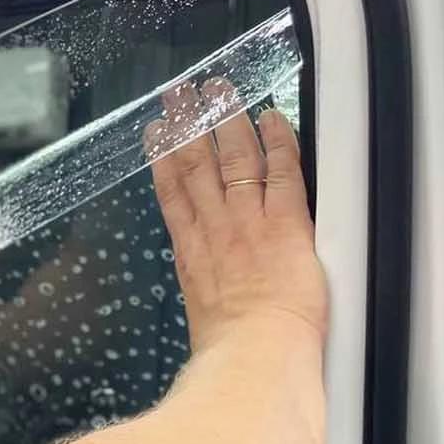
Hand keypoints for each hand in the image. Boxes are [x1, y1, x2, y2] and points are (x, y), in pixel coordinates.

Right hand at [147, 77, 326, 351]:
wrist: (254, 354)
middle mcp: (215, 228)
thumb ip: (206, 294)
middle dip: (186, 125)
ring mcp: (249, 222)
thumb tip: (209, 297)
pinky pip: (283, 172)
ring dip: (226, 119)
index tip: (157, 133)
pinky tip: (273, 117)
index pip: (173, 194)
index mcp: (192, 252)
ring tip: (218, 89)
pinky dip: (278, 142)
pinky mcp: (286, 223)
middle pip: (195, 165)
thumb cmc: (229, 349)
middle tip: (179, 93)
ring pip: (234, 159)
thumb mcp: (203, 317)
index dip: (163, 158)